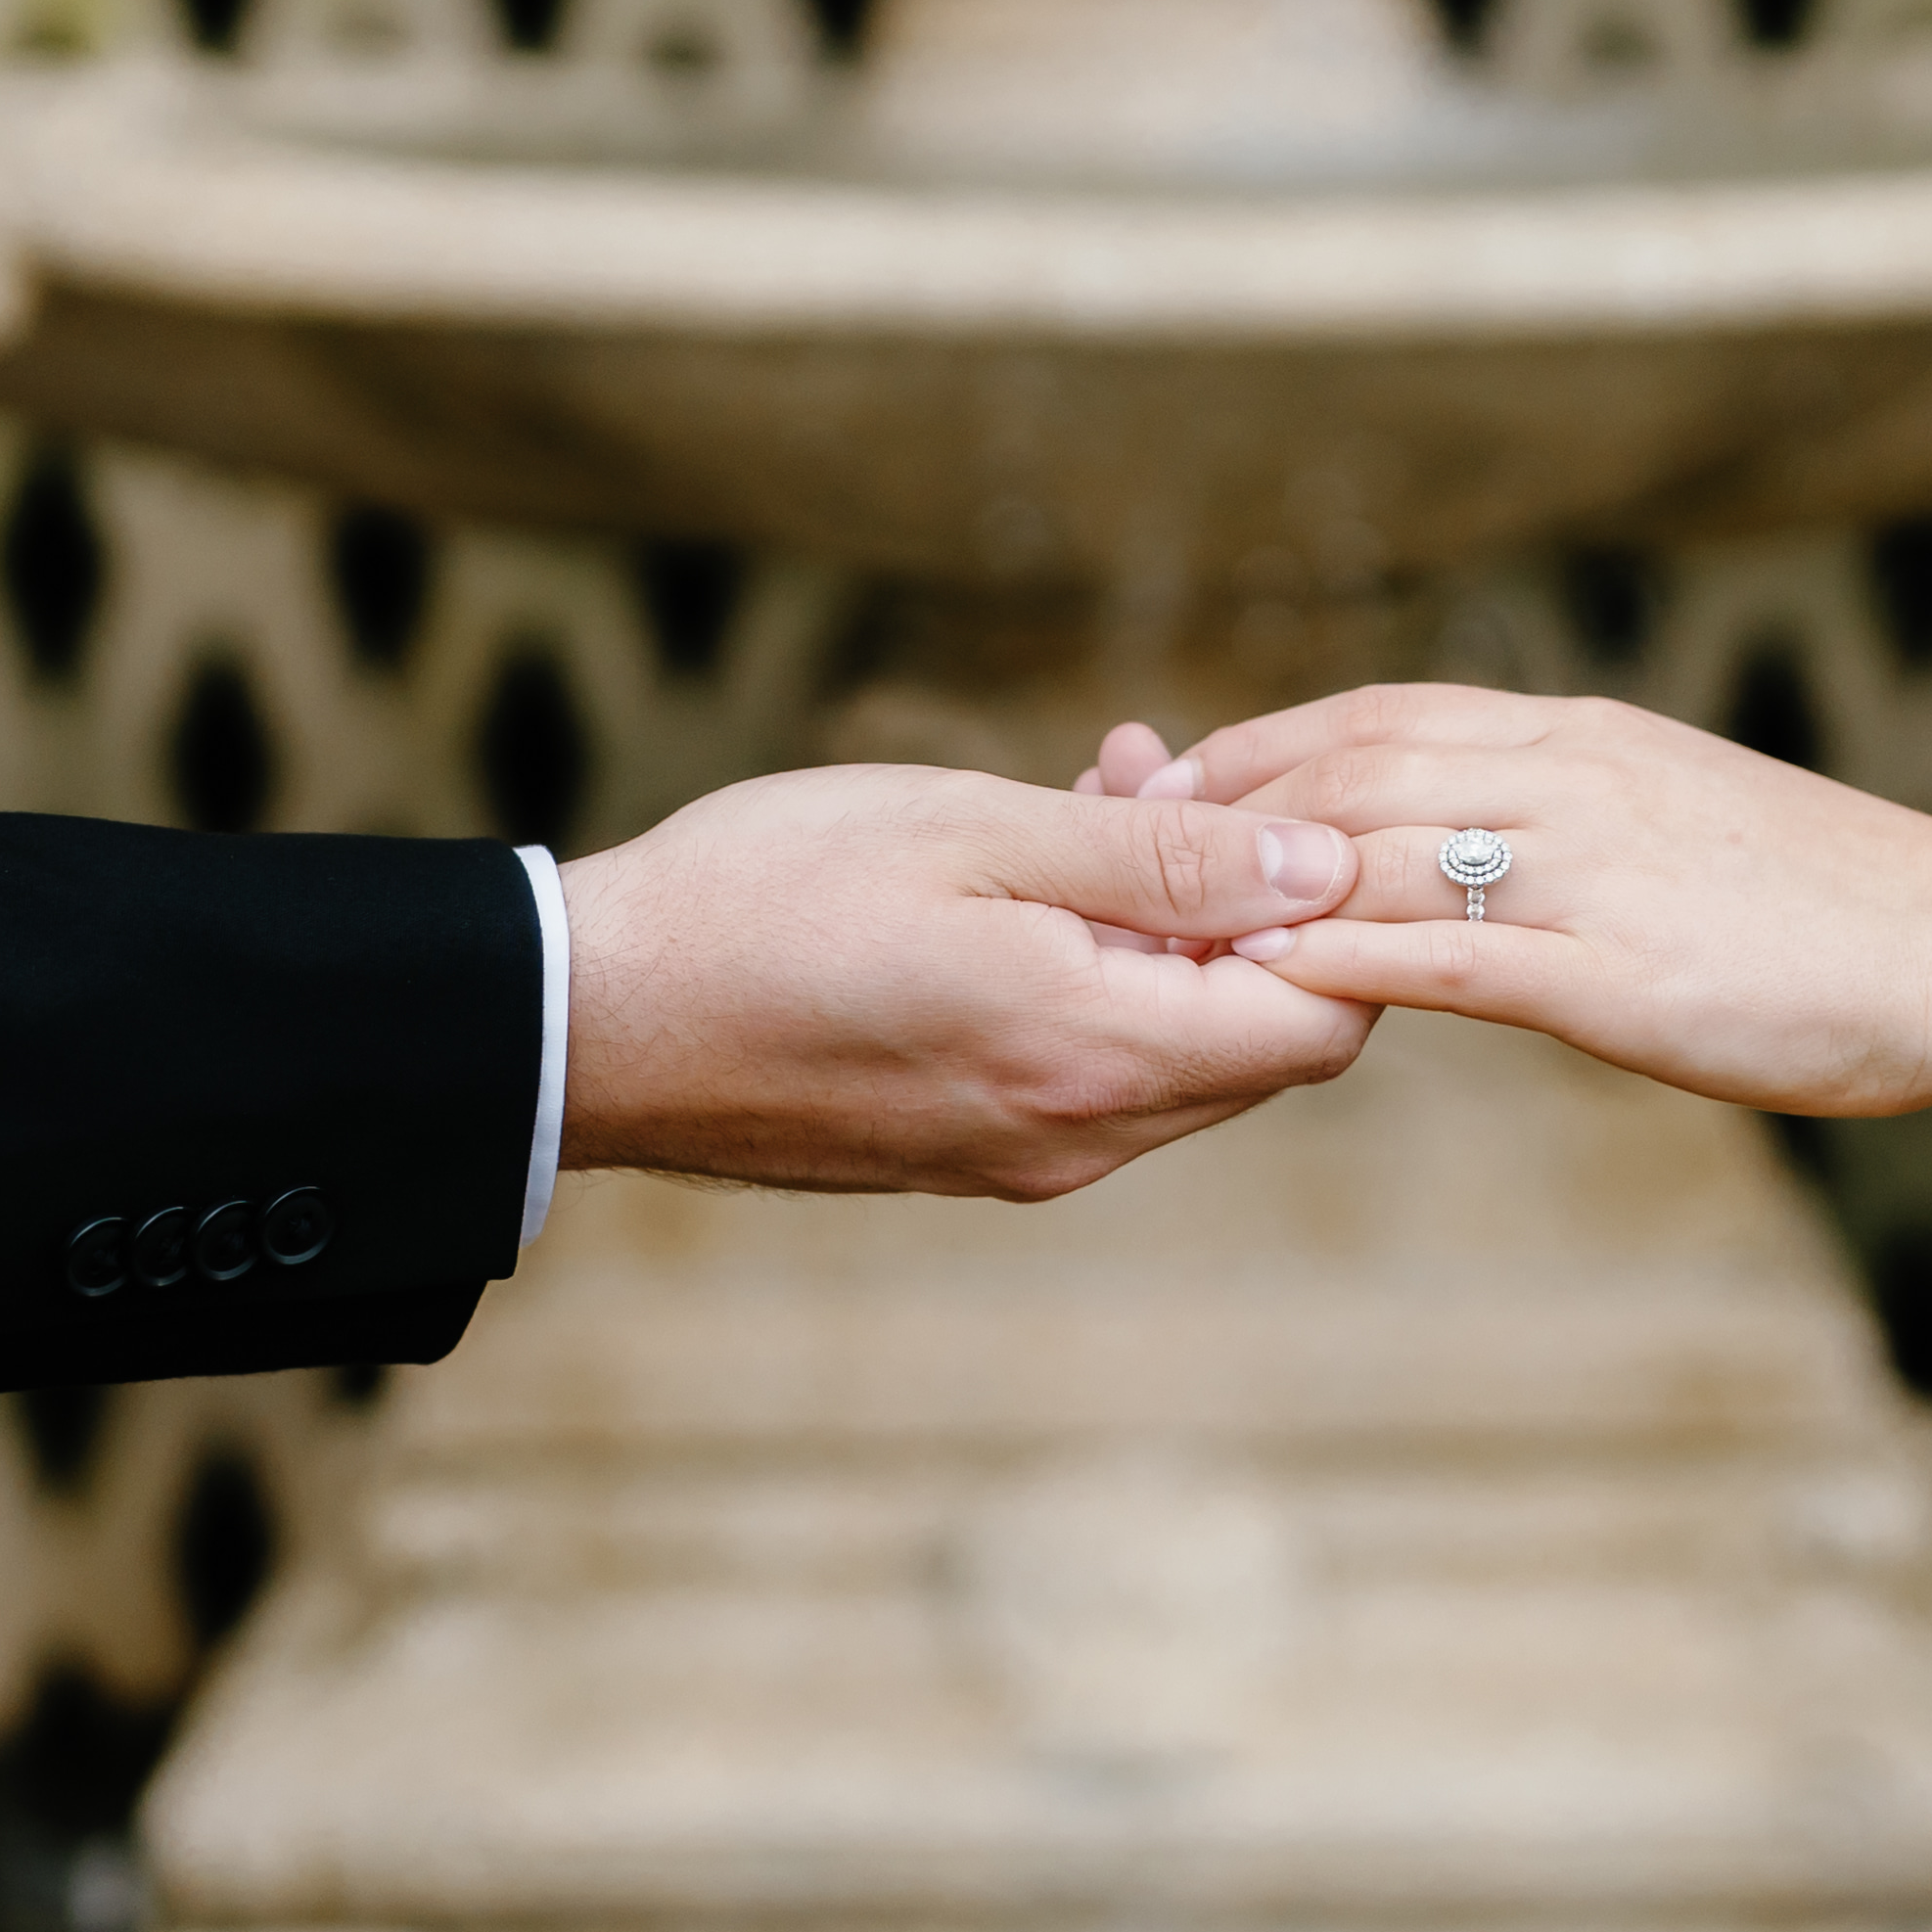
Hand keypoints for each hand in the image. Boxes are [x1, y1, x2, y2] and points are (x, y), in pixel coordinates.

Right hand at [555, 763, 1371, 1197]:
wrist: (594, 1019)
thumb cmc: (770, 898)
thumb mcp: (977, 833)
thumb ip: (1162, 857)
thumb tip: (1324, 866)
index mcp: (1098, 1056)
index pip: (1321, 1018)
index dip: (1337, 910)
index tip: (1263, 804)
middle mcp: (1080, 1136)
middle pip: (1263, 1040)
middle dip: (1250, 904)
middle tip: (1157, 774)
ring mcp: (1021, 1157)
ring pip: (1178, 1051)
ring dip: (1168, 929)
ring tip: (1087, 797)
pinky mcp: (966, 1154)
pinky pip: (1092, 1069)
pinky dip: (1101, 974)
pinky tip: (1029, 877)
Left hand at [1132, 686, 1931, 1117]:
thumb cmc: (1839, 903)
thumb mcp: (1687, 816)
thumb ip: (1578, 812)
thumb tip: (1483, 829)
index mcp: (1585, 740)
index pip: (1380, 716)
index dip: (1262, 747)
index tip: (1174, 781)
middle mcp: (1572, 783)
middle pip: (1348, 771)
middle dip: (1219, 810)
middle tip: (1115, 849)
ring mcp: (1590, 877)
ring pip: (1378, 857)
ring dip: (1251, 891)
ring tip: (1152, 926)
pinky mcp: (1614, 978)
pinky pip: (1450, 963)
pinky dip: (1343, 970)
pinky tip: (1268, 994)